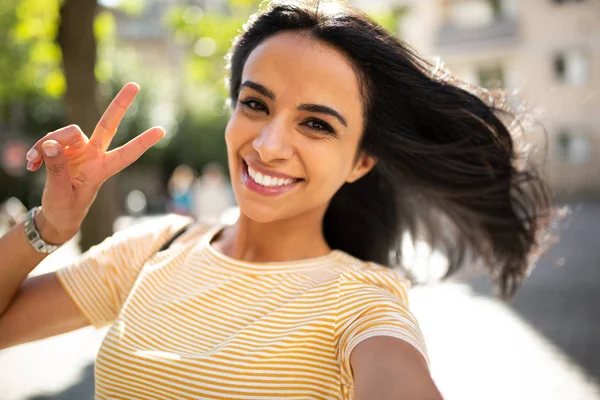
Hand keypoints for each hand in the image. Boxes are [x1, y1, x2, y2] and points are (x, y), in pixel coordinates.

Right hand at [25, 82, 164, 243]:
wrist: (56, 216)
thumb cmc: (65, 209)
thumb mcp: (61, 193)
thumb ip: (57, 169)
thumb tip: (53, 143)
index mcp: (102, 170)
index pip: (126, 154)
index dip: (142, 142)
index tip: (161, 130)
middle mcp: (94, 155)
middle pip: (107, 124)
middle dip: (120, 105)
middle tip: (135, 85)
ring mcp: (79, 150)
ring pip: (66, 133)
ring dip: (46, 144)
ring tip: (32, 163)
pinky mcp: (63, 148)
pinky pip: (50, 140)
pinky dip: (38, 149)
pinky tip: (30, 162)